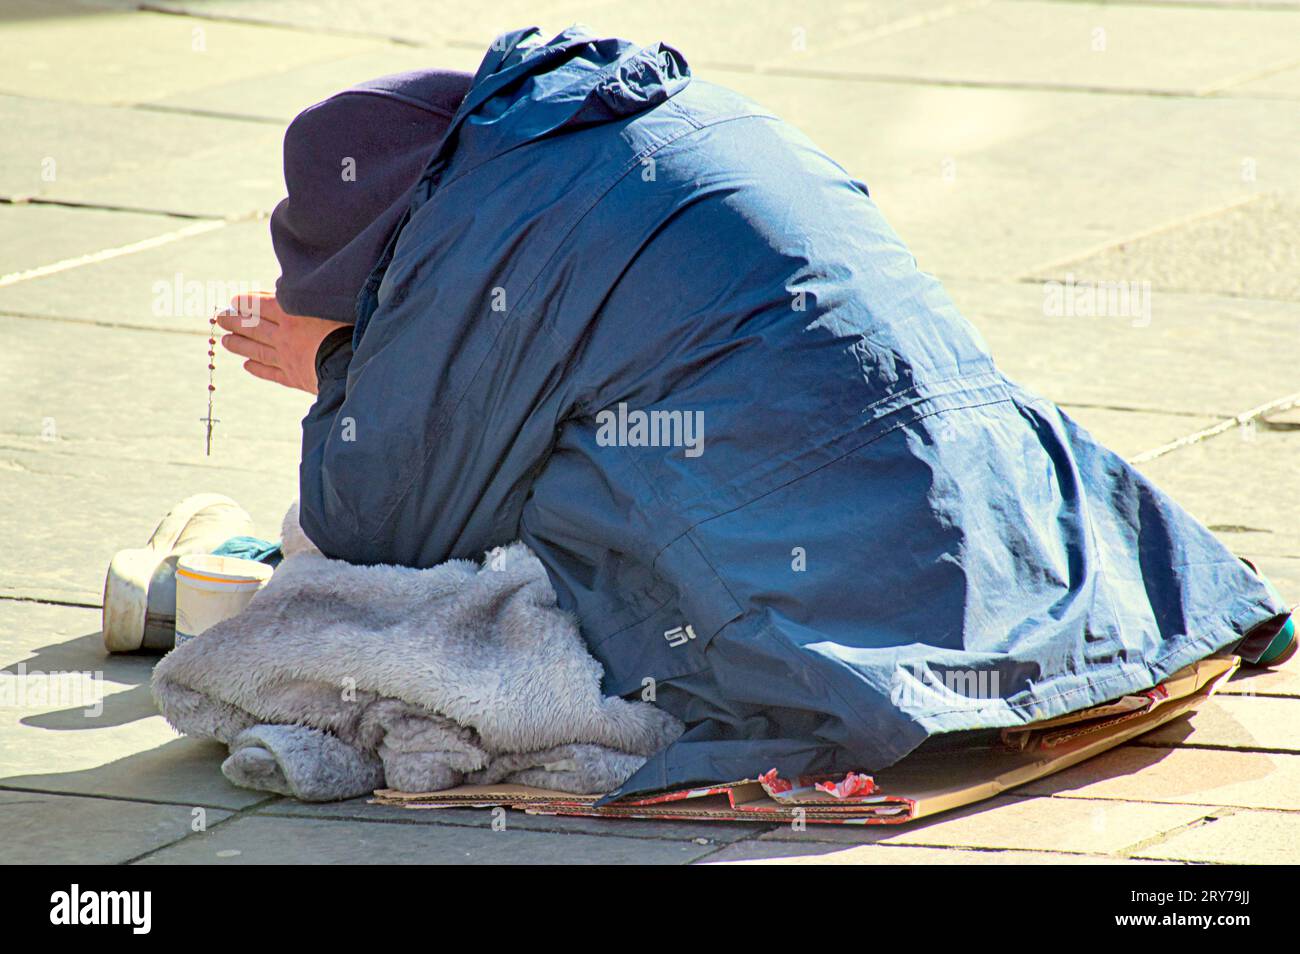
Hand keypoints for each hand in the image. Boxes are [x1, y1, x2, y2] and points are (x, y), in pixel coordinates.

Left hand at [216, 293, 348, 393]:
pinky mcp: (295, 378)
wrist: (350, 365)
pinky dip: (258, 369)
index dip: (246, 302)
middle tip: (220, 318)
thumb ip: (307, 297)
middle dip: (235, 322)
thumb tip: (286, 285)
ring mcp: (287, 359)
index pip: (261, 306)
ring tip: (225, 341)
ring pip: (257, 351)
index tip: (234, 301)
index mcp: (291, 316)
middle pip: (254, 328)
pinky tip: (248, 366)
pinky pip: (271, 373)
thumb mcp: (328, 305)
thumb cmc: (347, 330)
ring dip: (239, 345)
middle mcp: (284, 337)